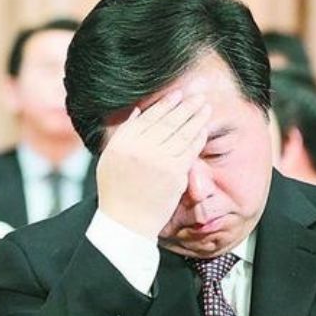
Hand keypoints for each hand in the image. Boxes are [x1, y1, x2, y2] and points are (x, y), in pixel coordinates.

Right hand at [97, 91, 209, 238]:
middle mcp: (140, 149)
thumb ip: (124, 132)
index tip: (177, 95)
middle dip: (186, 107)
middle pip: (168, 122)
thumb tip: (138, 110)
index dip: (166, 104)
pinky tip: (203, 130)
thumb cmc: (117, 190)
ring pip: (182, 134)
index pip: (149, 117)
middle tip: (198, 97)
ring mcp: (159, 161)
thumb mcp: (110, 158)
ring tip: (205, 108)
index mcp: (123, 142)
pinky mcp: (175, 174)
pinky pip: (190, 151)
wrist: (126, 220)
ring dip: (196, 118)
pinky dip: (197, 138)